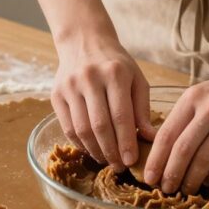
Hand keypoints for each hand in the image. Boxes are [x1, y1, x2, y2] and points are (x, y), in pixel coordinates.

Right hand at [52, 35, 156, 170]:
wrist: (84, 42)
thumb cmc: (116, 64)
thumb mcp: (136, 79)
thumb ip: (143, 109)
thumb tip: (152, 139)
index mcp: (115, 73)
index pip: (121, 115)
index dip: (126, 142)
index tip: (132, 160)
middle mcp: (90, 78)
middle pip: (99, 125)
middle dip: (111, 151)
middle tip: (120, 166)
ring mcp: (70, 86)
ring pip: (81, 129)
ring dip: (95, 150)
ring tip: (107, 160)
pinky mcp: (56, 94)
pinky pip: (67, 127)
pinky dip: (80, 143)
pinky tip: (92, 149)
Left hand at [143, 65, 208, 194]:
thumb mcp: (203, 95)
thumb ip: (184, 118)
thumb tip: (161, 152)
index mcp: (192, 98)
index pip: (167, 133)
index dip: (155, 159)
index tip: (149, 178)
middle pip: (183, 148)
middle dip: (171, 174)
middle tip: (166, 190)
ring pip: (204, 158)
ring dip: (192, 179)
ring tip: (186, 190)